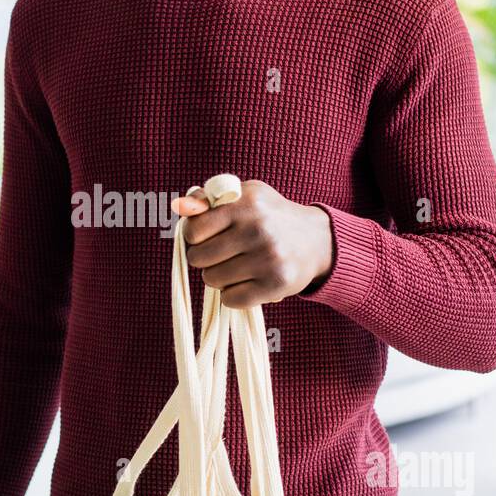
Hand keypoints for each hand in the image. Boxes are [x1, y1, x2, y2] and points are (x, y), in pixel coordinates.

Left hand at [171, 179, 333, 306]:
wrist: (316, 240)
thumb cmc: (270, 216)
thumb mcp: (244, 196)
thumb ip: (207, 199)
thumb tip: (178, 207)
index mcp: (246, 203)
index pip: (194, 230)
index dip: (195, 236)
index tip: (207, 236)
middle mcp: (258, 229)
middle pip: (199, 258)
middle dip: (205, 258)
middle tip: (223, 254)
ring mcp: (268, 259)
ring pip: (212, 280)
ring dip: (219, 277)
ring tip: (237, 266)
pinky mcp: (276, 285)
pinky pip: (230, 299)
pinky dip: (233, 295)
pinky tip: (247, 282)